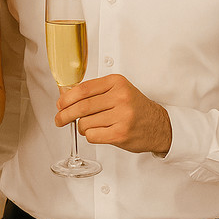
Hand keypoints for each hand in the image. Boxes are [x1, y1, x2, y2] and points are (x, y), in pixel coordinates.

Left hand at [55, 74, 171, 155]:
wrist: (159, 125)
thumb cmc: (135, 108)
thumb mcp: (118, 91)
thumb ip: (95, 91)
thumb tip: (66, 96)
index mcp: (117, 82)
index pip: (83, 89)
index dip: (66, 98)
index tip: (60, 104)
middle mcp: (120, 97)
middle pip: (81, 107)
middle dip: (65, 114)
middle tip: (59, 119)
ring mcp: (121, 116)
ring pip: (85, 123)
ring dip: (80, 127)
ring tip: (86, 126)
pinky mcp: (121, 133)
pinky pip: (92, 135)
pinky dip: (89, 135)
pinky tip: (95, 133)